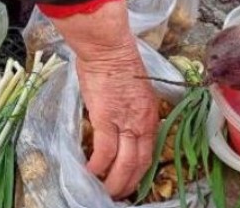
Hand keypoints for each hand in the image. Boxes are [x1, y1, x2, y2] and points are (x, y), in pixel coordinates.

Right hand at [49, 0, 159, 199]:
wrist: (107, 46)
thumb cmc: (117, 60)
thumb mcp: (133, 89)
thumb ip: (131, 109)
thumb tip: (120, 122)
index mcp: (150, 115)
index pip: (148, 152)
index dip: (139, 172)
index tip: (130, 183)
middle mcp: (142, 122)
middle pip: (139, 163)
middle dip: (128, 183)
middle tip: (116, 195)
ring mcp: (125, 121)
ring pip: (124, 163)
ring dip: (113, 181)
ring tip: (102, 191)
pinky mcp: (106, 118)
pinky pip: (104, 151)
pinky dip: (97, 165)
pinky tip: (89, 172)